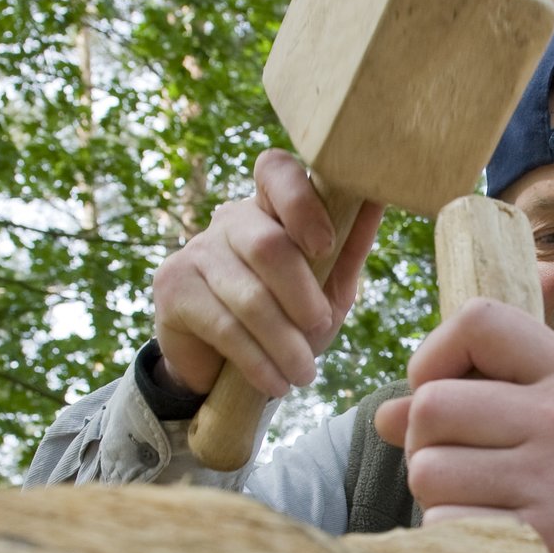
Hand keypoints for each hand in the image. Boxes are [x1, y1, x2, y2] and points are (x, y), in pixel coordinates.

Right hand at [150, 149, 382, 396]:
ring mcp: (196, 250)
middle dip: (302, 295)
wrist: (226, 364)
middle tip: (320, 328)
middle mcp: (229, 219)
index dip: (301, 202)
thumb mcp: (329, 284)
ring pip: (248, 295)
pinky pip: (224, 326)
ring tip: (304, 374)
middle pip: (267, 245)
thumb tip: (380, 197)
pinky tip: (275, 382)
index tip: (324, 247)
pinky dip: (258, 361)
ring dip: (284, 343)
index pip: (276, 170)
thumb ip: (350, 245)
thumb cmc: (289, 313)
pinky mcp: (172, 288)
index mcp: (270, 205)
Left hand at [374, 299, 553, 552]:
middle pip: (432, 404)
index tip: (440, 391)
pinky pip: (444, 526)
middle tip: (458, 467)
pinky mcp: (543, 540)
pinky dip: (452, 541)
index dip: (435, 354)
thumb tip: (386, 414)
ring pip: (427, 469)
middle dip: (425, 442)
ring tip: (478, 505)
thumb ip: (490, 406)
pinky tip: (490, 543)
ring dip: (435, 495)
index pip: (479, 319)